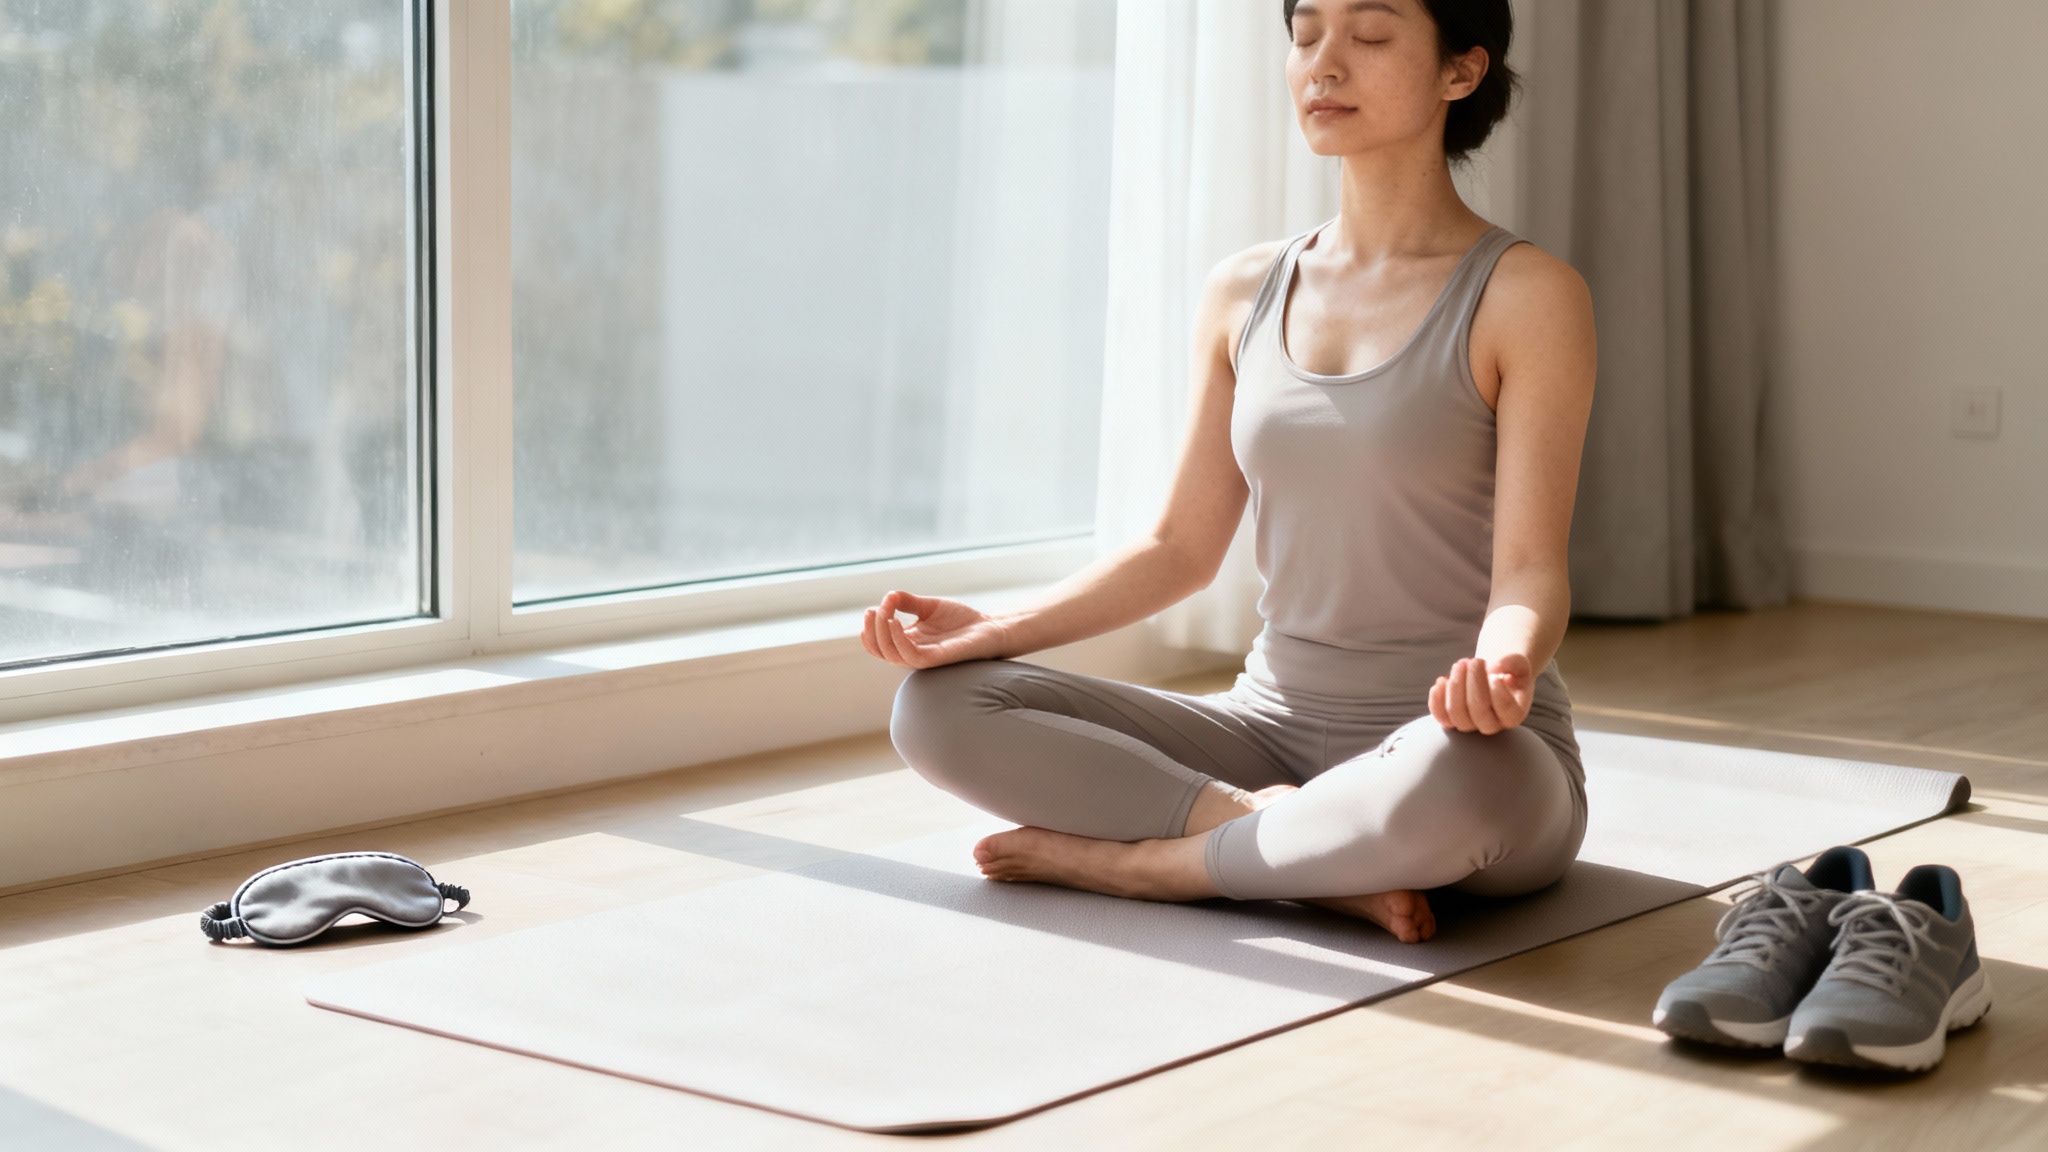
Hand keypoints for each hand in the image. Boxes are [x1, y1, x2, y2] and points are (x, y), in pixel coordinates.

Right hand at [859, 590, 1010, 668]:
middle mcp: (912, 652)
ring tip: (886, 614)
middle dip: (871, 630)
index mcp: (908, 641)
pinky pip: (911, 655)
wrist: (989, 627)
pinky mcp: (937, 658)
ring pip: (891, 654)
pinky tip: (897, 622)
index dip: (868, 629)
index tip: (870, 609)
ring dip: (882, 634)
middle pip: (880, 650)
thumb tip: (888, 596)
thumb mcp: (929, 606)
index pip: (877, 644)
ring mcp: (923, 657)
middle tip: (873, 610)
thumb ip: (908, 602)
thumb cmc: (961, 620)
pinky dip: (899, 639)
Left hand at [1430, 653, 1533, 733]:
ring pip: (1457, 714)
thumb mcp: (1519, 663)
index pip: (1508, 712)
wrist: (1492, 675)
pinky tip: (1442, 680)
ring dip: (1455, 686)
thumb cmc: (1509, 670)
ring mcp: (1470, 724)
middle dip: (1474, 683)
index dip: (1499, 694)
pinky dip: (1437, 699)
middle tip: (1475, 660)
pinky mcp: (1451, 719)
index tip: (1495, 675)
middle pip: (1479, 713)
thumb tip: (1494, 669)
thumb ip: (1512, 663)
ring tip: (1461, 664)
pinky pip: (1440, 716)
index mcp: (1513, 714)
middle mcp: (1492, 724)